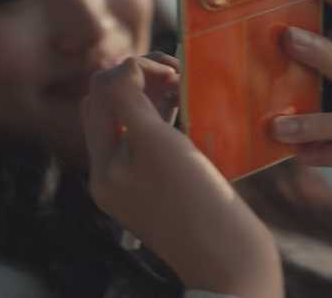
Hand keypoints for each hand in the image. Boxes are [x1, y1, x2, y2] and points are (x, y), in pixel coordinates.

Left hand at [81, 54, 282, 297]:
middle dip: (141, 81)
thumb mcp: (156, 144)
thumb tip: (119, 68)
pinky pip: (156, 143)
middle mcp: (114, 176)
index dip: (131, 71)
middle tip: (178, 75)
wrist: (232, 262)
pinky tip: (193, 113)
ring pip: (136, 123)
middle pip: (113, 109)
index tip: (170, 70)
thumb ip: (130, 101)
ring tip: (185, 88)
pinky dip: (170, 120)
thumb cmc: (195, 202)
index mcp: (102, 168)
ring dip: (156, 98)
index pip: (99, 97)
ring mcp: (140, 184)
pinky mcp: (166, 190)